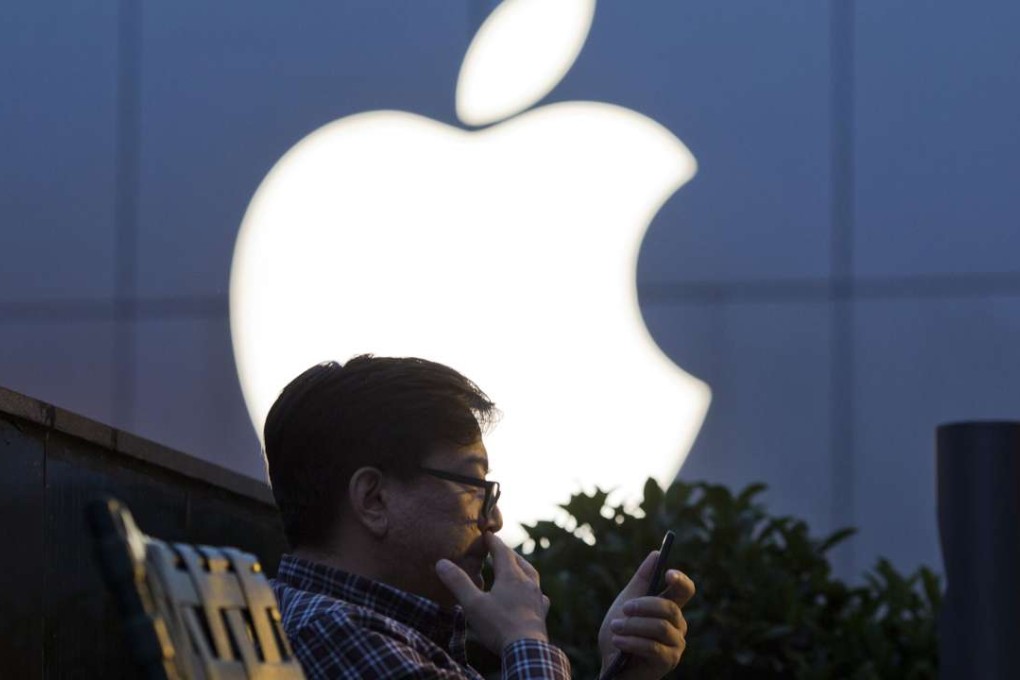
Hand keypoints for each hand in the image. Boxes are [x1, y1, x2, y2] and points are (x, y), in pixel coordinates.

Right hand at [436, 532, 550, 652]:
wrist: (526, 650)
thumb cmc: (498, 625)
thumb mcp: (473, 604)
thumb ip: (458, 582)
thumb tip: (441, 562)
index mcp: (511, 576)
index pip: (502, 552)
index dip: (493, 541)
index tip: (487, 533)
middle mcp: (527, 583)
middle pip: (519, 561)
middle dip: (508, 553)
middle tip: (499, 550)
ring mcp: (537, 598)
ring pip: (531, 576)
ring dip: (523, 569)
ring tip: (517, 567)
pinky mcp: (541, 613)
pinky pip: (540, 596)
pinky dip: (534, 591)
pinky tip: (535, 596)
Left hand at [598, 551, 694, 679]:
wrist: (611, 664)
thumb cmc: (620, 632)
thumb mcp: (626, 601)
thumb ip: (642, 580)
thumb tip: (656, 553)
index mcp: (669, 606)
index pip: (685, 590)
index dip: (680, 580)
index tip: (667, 574)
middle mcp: (678, 624)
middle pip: (669, 607)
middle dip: (643, 606)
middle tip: (623, 608)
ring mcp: (676, 644)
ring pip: (660, 627)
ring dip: (633, 626)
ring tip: (614, 628)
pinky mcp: (669, 661)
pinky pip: (654, 647)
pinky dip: (632, 642)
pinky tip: (618, 641)